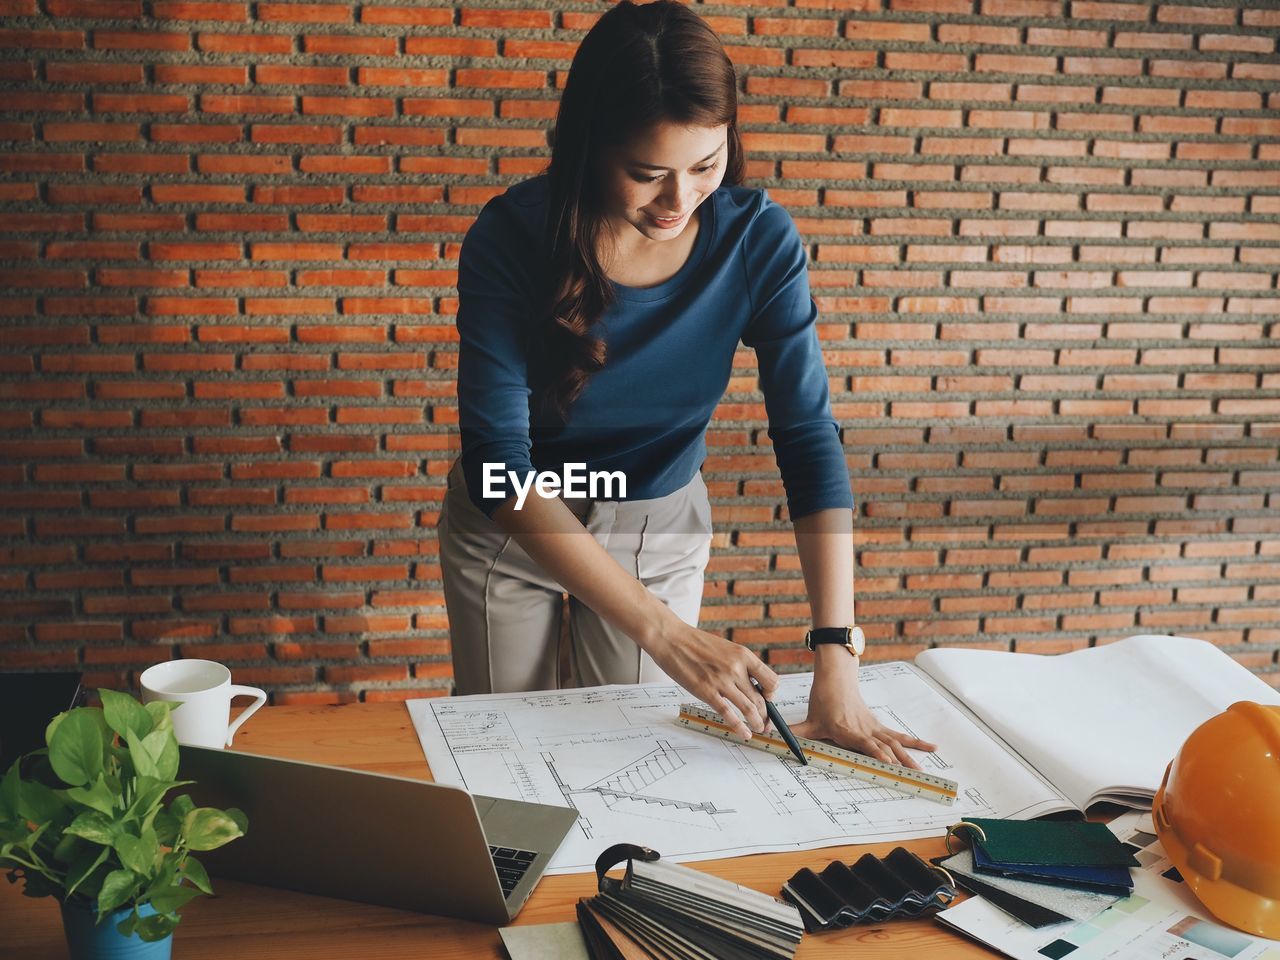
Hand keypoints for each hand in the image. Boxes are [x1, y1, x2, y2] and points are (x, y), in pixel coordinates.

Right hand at [641, 618, 778, 740]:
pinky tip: (744, 734)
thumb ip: (738, 665)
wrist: (671, 638)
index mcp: (743, 655)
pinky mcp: (707, 691)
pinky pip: (729, 714)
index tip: (768, 700)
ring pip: (749, 708)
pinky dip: (739, 727)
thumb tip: (749, 684)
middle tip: (765, 724)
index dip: (772, 694)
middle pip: (761, 699)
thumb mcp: (725, 648)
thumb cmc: (694, 643)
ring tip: (757, 729)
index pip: (771, 680)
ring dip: (756, 723)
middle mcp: (736, 668)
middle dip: (765, 715)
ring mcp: (722, 680)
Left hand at [791, 652, 936, 768]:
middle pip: (884, 746)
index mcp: (846, 729)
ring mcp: (873, 727)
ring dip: (910, 757)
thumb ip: (794, 733)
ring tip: (923, 770)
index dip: (876, 752)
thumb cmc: (823, 699)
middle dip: (899, 761)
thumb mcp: (807, 719)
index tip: (887, 763)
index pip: (863, 742)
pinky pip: (899, 736)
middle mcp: (863, 729)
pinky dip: (915, 743)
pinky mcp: (878, 726)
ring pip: (895, 743)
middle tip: (913, 775)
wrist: (836, 677)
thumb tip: (771, 737)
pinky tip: (931, 747)